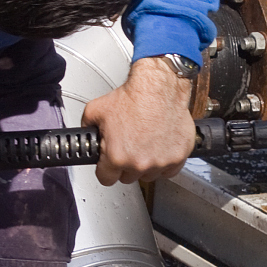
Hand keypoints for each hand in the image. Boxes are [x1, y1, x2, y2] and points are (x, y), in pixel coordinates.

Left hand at [81, 56, 195, 185]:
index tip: (109, 165)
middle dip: (126, 165)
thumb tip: (87, 136)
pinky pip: (169, 170)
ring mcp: (160, 162)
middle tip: (129, 147)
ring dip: (147, 164)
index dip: (106, 170)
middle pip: (128, 177)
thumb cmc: (133, 97)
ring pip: (149, 175)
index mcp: (116, 157)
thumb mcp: (95, 110)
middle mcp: (139, 163)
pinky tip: (160, 148)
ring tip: (145, 144)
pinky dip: (165, 162)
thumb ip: (88, 129)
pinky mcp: (178, 157)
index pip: (106, 179)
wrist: (159, 87)